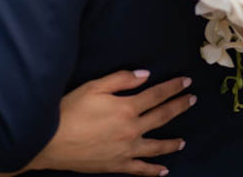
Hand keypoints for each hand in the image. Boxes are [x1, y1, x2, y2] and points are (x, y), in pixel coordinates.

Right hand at [27, 70, 194, 175]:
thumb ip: (121, 80)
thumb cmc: (69, 110)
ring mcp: (126, 150)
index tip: (186, 82)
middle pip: (161, 117)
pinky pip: (141, 169)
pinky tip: (164, 171)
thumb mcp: (93, 87)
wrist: (51, 141)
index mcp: (127, 107)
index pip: (156, 95)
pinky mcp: (118, 165)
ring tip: (183, 141)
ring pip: (156, 146)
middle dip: (178, 107)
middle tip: (192, 101)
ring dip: (172, 143)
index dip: (172, 87)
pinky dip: (154, 171)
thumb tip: (145, 75)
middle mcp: (132, 129)